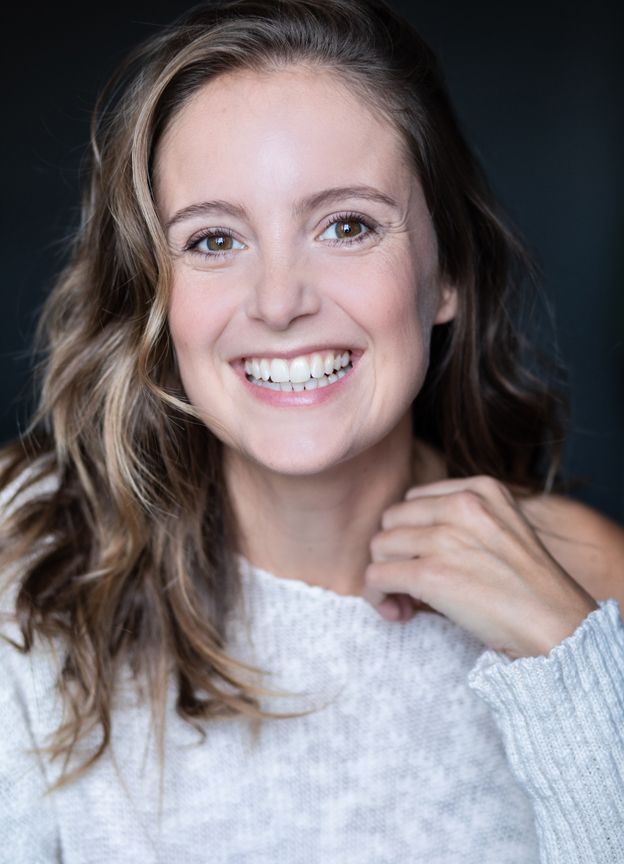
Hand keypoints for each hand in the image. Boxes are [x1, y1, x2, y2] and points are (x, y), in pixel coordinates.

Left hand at [363, 475, 598, 658]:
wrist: (556, 624)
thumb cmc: (529, 586)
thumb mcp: (503, 527)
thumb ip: (461, 518)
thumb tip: (405, 536)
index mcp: (481, 489)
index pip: (414, 499)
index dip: (412, 532)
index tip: (423, 558)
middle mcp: (462, 506)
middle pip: (392, 519)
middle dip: (394, 552)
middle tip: (411, 582)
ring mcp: (445, 538)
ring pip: (378, 546)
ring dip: (384, 576)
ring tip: (405, 600)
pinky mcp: (430, 574)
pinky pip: (375, 576)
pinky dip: (377, 596)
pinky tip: (398, 610)